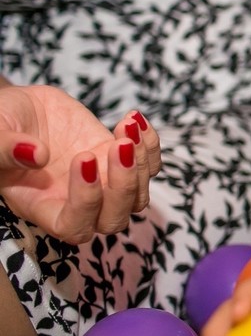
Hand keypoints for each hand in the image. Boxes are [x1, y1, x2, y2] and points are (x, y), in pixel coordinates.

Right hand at [0, 85, 161, 242]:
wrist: (22, 109)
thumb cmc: (1, 125)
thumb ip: (5, 149)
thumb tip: (37, 155)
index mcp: (41, 206)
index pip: (73, 226)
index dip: (86, 202)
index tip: (83, 158)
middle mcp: (74, 202)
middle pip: (114, 220)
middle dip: (124, 185)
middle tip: (118, 145)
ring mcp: (101, 183)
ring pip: (138, 196)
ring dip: (141, 161)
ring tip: (127, 126)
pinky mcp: (117, 161)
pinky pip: (148, 165)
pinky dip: (150, 144)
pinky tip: (133, 119)